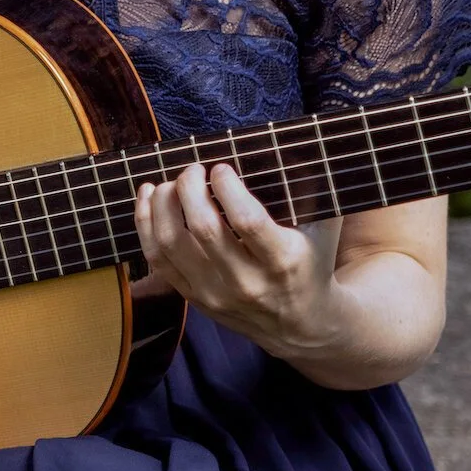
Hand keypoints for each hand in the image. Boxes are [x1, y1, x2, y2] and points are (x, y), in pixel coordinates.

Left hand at [133, 163, 343, 358]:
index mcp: (282, 260)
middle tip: (193, 170)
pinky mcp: (194, 298)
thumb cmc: (312, 263)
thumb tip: (287, 146)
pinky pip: (157, 260)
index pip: (246, 221)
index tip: (221, 168)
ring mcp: (215, 293)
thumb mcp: (325, 228)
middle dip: (190, 188)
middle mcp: (246, 282)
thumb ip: (313, 188)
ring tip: (170, 183)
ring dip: (163, 204)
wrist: (300, 325)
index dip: (228, 187)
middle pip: (203, 229)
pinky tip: (150, 198)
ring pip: (172, 243)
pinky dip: (146, 224)